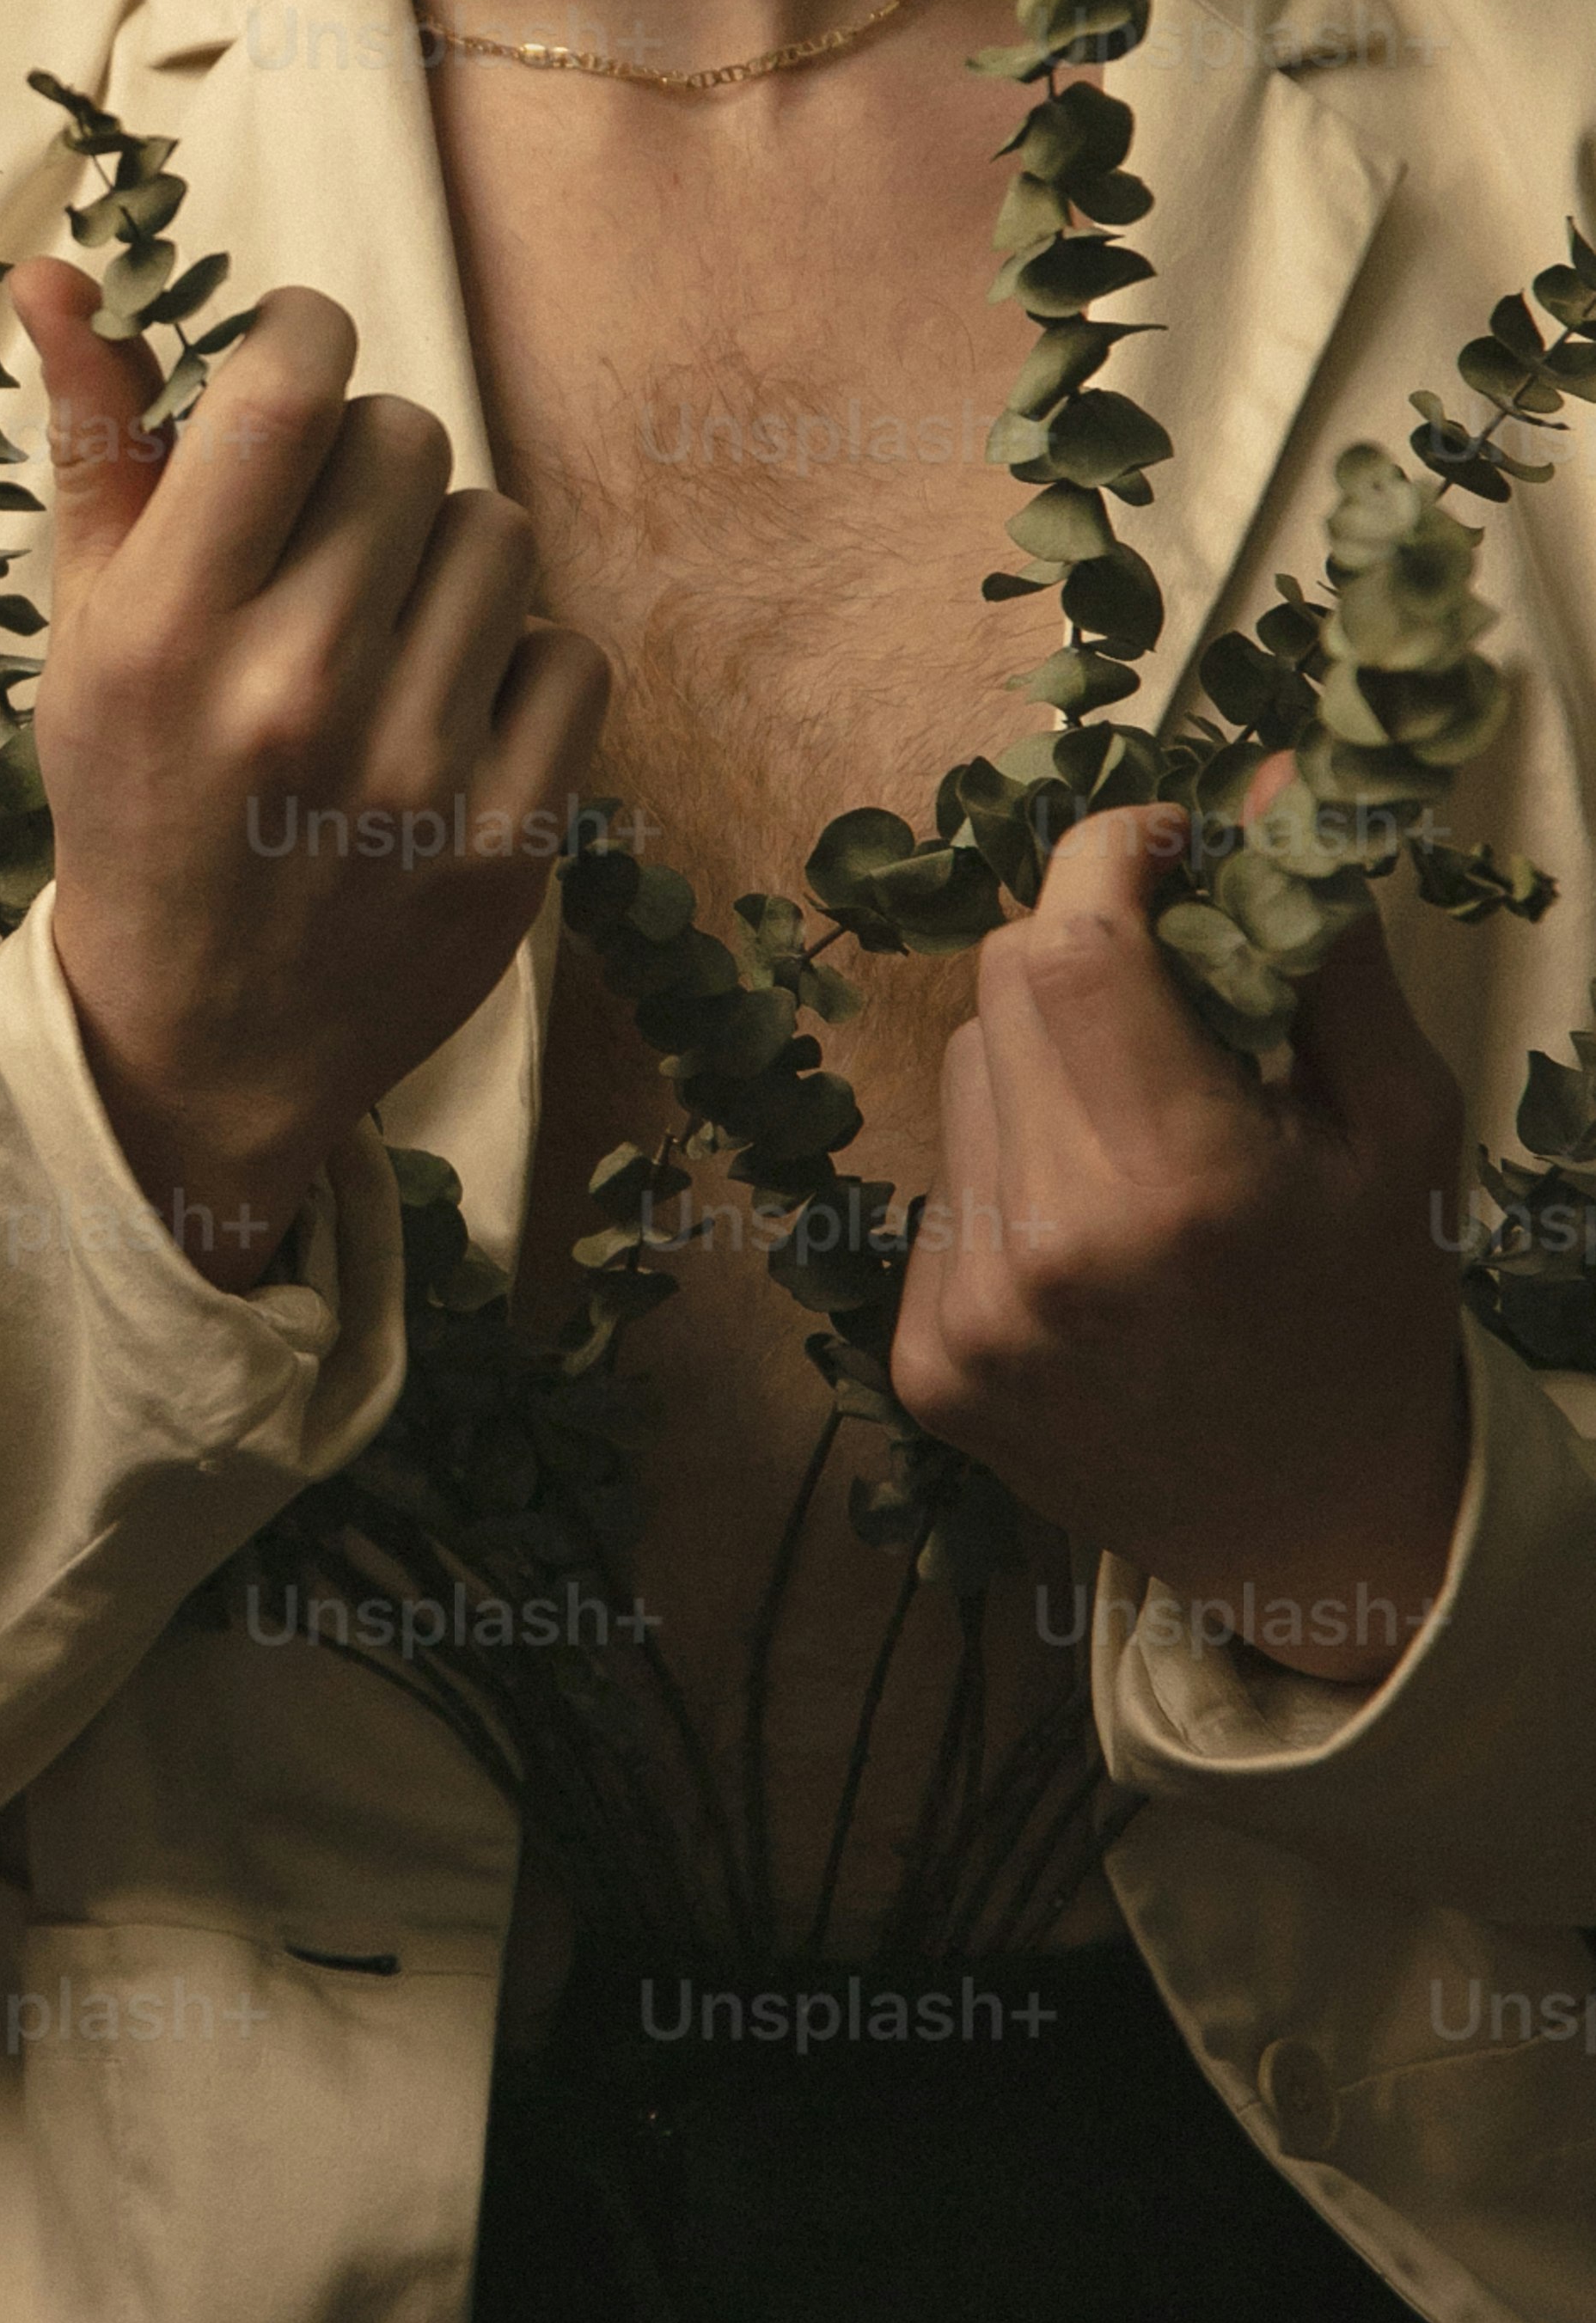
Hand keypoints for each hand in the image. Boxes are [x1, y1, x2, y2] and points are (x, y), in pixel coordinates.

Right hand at [8, 262, 609, 1287]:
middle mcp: (289, 694)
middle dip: (366, 463)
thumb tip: (62, 269)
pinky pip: (568, 651)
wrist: (202, 1042)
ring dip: (446, 560)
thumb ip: (91, 446)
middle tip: (320, 545)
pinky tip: (442, 719)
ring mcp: (410, 774)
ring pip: (498, 532)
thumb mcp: (81, 632)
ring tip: (380, 638)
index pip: (288, 386)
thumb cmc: (132, 800)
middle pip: (405, 438)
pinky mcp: (509, 841)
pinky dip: (516, 667)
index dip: (305, 331)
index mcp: (163, 632)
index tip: (293, 360)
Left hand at [887, 784, 1470, 1691]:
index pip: (1067, 944)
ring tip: (1143, 1152)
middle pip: (1003, 989)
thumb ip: (1322, 952)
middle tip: (1176, 1001)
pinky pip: (945, 1182)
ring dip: (1047, 1070)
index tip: (1162, 846)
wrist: (1322, 1533)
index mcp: (1181, 1186)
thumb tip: (1263, 789)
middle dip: (1086, 956)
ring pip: (964, 1076)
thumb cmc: (1377, 1311)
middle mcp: (1053, 1250)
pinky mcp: (925, 1363)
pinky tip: (1095, 1248)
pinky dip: (1012, 1175)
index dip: (1105, 858)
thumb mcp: (1398, 1127)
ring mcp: (973, 1316)